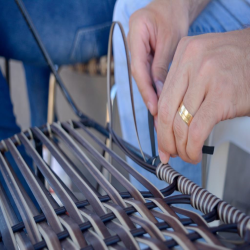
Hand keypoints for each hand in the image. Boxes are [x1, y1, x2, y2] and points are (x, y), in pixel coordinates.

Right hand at [128, 0, 208, 115]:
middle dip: (147, 96)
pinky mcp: (142, 56)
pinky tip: (159, 100)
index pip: (138, 68)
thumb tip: (159, 91)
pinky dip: (153, 87)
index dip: (145, 89)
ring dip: (150, 94)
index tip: (154, 107)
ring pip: (142, 77)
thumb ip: (162, 65)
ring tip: (158, 114)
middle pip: (138, 75)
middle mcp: (131, 43)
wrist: (171, 6)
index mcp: (136, 32)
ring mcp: (135, 50)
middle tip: (157, 117)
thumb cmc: (172, 16)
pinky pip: (146, 74)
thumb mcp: (171, 39)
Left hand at [157, 29, 249, 163]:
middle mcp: (192, 60)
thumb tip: (165, 120)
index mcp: (184, 51)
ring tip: (185, 155)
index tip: (161, 139)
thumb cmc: (237, 63)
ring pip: (180, 122)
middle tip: (168, 152)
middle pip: (166, 110)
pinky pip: (197, 129)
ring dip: (180, 146)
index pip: (162, 97)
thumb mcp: (203, 63)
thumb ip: (183, 84)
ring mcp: (207, 76)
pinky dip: (192, 147)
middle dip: (164, 138)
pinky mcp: (222, 95)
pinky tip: (194, 154)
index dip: (159, 124)